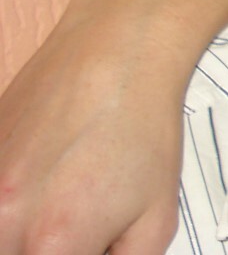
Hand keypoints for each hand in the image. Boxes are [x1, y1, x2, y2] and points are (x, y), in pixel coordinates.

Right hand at [0, 0, 183, 254]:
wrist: (117, 52)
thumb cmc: (142, 127)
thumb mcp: (154, 221)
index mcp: (52, 243)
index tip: (91, 246)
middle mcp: (3, 219)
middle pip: (17, 254)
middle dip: (49, 248)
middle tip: (80, 225)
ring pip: (2, 233)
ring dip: (25, 232)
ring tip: (65, 197)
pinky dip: (13, 203)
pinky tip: (45, 176)